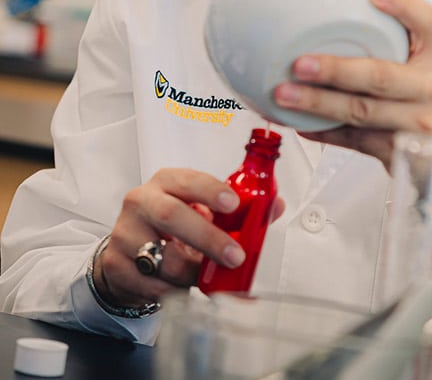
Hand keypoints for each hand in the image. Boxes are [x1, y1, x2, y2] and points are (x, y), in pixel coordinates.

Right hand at [94, 168, 283, 307]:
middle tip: (235, 256)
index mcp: (166, 182)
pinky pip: (151, 285)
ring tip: (206, 276)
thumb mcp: (200, 210)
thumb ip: (237, 210)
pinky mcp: (116, 265)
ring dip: (192, 272)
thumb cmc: (170, 225)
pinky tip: (181, 288)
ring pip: (162, 258)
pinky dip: (173, 291)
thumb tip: (275, 206)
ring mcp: (125, 234)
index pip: (188, 180)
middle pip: (172, 216)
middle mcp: (142, 202)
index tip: (233, 204)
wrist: (129, 251)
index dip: (211, 190)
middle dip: (208, 238)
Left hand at [273, 0, 431, 185]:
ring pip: (362, 112)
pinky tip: (300, 124)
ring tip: (285, 94)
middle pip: (380, 77)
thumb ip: (401, 32)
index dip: (402, 6)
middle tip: (300, 63)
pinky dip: (324, 132)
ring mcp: (418, 123)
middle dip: (336, 71)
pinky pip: (355, 141)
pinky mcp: (402, 151)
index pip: (427, 23)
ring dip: (319, 104)